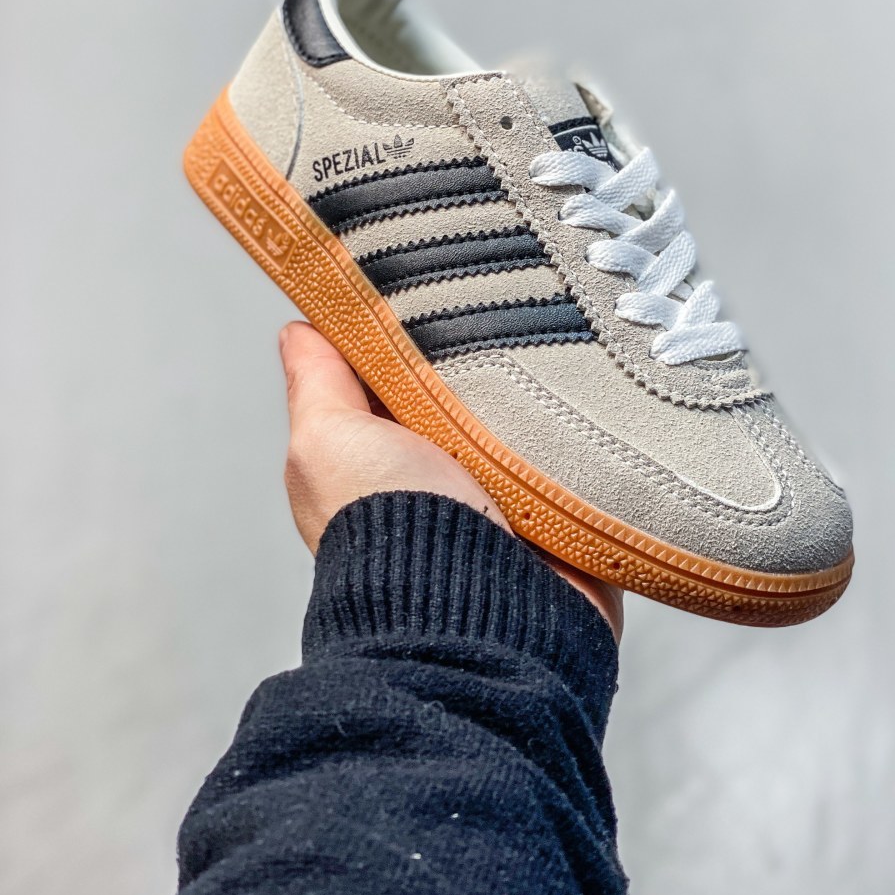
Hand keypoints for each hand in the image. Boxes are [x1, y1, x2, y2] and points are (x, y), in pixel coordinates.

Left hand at [280, 322, 621, 637]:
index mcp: (385, 455)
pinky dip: (592, 428)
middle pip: (474, 385)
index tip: (433, 278)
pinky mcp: (570, 511)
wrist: (482, 616)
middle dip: (490, 352)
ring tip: (556, 347)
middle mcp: (447, 474)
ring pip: (535, 413)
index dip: (413, 326)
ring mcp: (512, 493)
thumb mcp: (328, 442)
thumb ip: (317, 385)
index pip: (401, 370)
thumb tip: (299, 331)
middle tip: (509, 307)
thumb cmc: (393, 536)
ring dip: (545, 389)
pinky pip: (589, 449)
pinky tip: (594, 395)